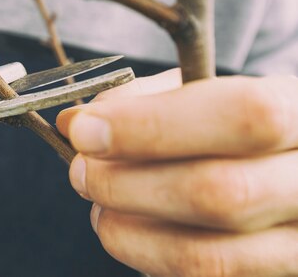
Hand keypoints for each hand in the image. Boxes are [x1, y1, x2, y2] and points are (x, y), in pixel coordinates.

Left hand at [57, 69, 297, 276]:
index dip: (153, 125)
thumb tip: (75, 123)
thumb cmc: (237, 125)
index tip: (86, 130)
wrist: (287, 168)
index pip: (244, 116)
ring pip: (206, 256)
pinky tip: (130, 230)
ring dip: (127, 231)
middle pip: (219, 193)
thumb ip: (145, 102)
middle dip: (125, 182)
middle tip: (81, 171)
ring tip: (99, 205)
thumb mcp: (207, 93)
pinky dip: (146, 258)